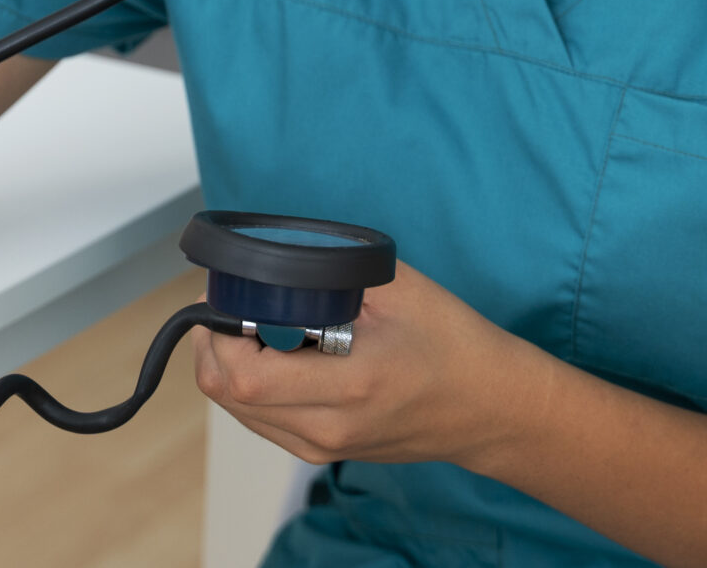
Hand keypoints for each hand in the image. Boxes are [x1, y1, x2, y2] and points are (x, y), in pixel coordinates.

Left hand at [192, 262, 553, 466]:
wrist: (491, 407)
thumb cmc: (453, 344)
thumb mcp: (397, 289)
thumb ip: (331, 271)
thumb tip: (273, 253)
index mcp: (349, 386)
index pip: (244, 375)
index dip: (218, 331)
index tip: (223, 294)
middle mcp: (328, 429)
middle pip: (227, 395)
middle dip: (215, 342)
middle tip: (230, 302)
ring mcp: (322, 448)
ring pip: (237, 410)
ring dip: (230, 364)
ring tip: (255, 323)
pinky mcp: (322, 453)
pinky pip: (260, 419)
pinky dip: (251, 385)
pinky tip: (275, 352)